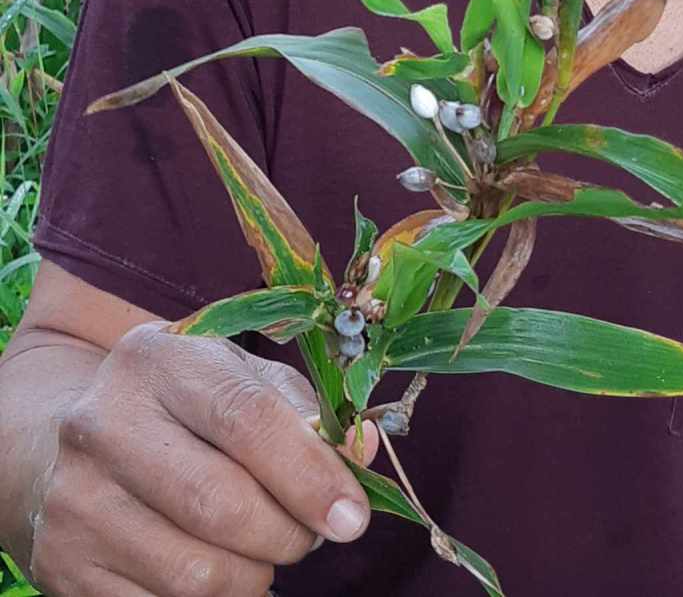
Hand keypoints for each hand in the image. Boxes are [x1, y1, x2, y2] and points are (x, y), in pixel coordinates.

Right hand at [29, 321, 378, 596]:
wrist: (70, 442)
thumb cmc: (184, 405)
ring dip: (255, 575)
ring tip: (263, 549)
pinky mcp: (65, 565)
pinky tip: (218, 568)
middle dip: (288, 533)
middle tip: (311, 534)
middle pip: (222, 505)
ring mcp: (76, 499)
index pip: (247, 420)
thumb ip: (307, 412)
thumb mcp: (240, 379)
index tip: (353, 516)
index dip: (309, 474)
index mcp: (156, 360)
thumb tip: (363, 450)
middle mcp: (102, 424)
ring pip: (196, 573)